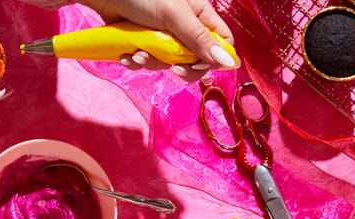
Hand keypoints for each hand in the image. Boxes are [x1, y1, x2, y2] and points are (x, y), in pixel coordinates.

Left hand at [46, 0, 236, 77]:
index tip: (199, 66)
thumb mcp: (174, 15)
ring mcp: (164, 36)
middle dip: (180, 66)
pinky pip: (148, 63)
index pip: (220, 42)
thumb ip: (199, 39)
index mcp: (199, 14)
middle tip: (173, 67)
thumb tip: (227, 62)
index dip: (213, 59)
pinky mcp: (145, 44)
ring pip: (168, 64)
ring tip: (139, 52)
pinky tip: (128, 53)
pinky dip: (137, 61)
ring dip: (152, 63)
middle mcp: (184, 27)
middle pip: (195, 60)